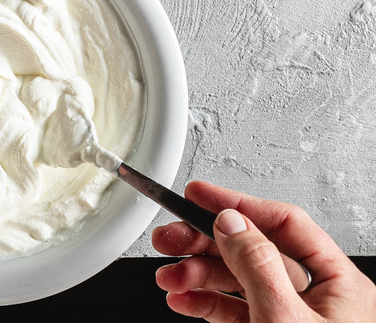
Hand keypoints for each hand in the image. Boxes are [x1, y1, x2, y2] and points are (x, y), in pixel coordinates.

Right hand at [152, 181, 375, 321]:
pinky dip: (203, 305)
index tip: (198, 195)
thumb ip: (257, 266)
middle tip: (168, 238)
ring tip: (168, 278)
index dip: (238, 204)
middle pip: (252, 252)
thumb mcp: (286, 321)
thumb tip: (231, 221)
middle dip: (205, 243)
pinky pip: (232, 313)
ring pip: (236, 283)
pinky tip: (182, 301)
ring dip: (196, 277)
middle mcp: (315, 298)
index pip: (282, 225)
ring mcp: (289, 320)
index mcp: (337, 283)